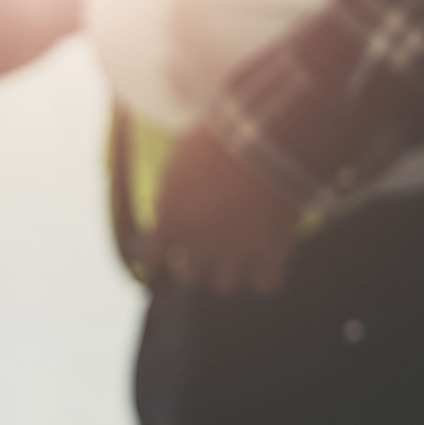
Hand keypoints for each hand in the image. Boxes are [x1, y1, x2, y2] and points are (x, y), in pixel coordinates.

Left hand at [143, 129, 299, 294]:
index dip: (158, 253)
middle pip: (189, 277)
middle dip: (196, 265)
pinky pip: (266, 284)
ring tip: (239, 258)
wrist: (265, 140)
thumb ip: (168, 191)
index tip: (164, 251)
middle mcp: (198, 245)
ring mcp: (235, 253)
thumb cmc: (217, 141)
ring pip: (225, 285)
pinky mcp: (271, 253)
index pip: (152, 255)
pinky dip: (267, 277)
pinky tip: (269, 265)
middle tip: (206, 252)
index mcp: (169, 222)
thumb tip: (160, 208)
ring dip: (230, 272)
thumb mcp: (180, 160)